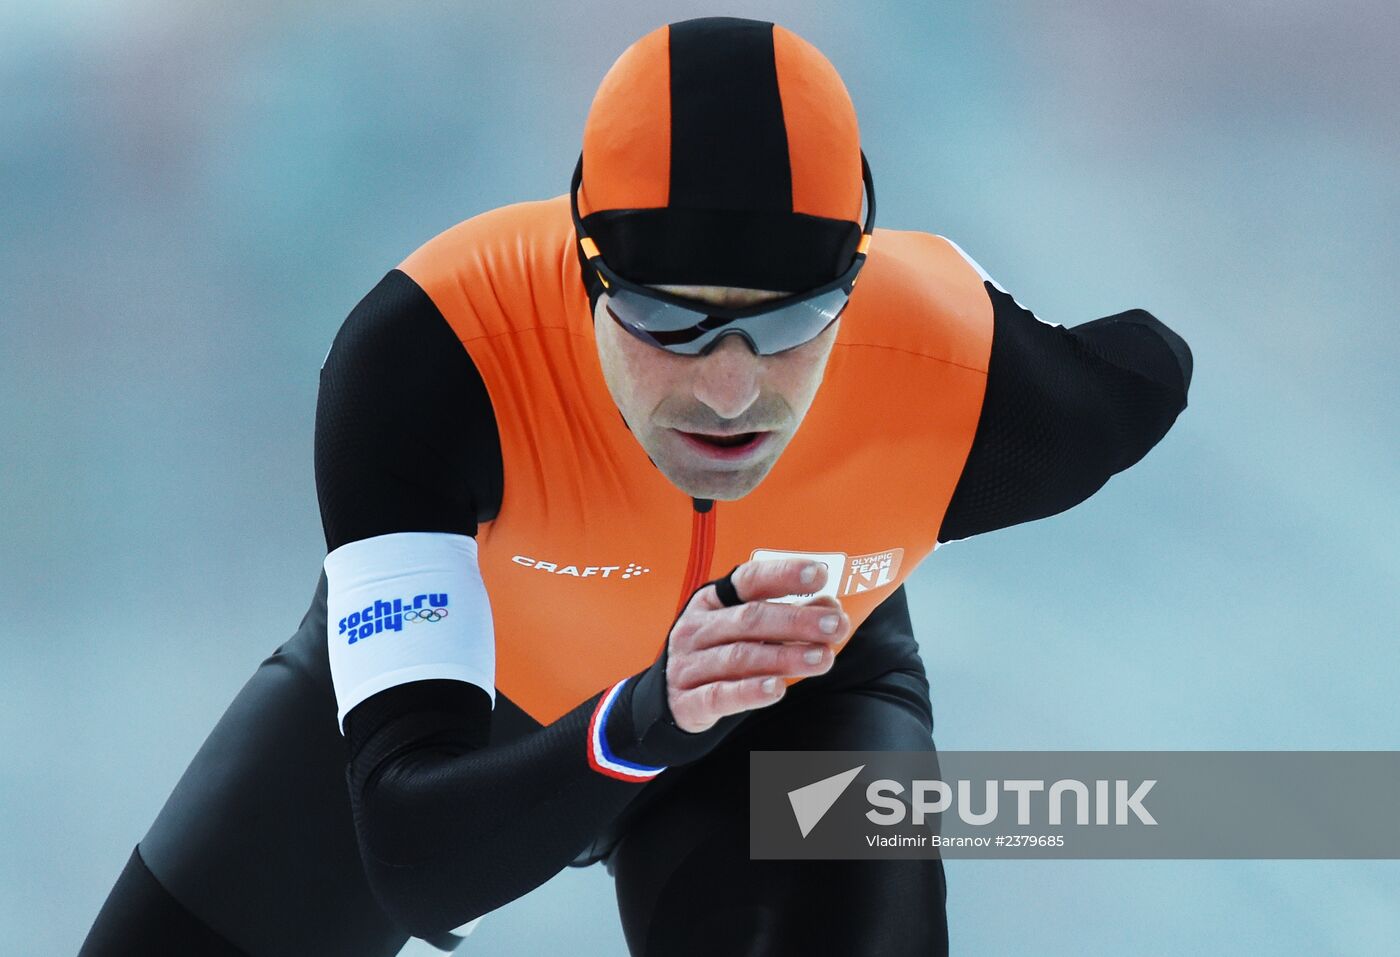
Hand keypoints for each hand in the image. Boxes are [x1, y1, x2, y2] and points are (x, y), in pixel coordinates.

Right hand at [665, 558, 850, 732]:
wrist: (672, 697)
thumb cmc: (718, 653)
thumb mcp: (747, 628)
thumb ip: (789, 615)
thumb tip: (829, 606)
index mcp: (713, 601)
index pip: (749, 580)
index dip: (783, 575)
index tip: (819, 574)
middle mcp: (698, 628)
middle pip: (750, 619)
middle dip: (797, 621)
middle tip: (836, 625)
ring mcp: (689, 664)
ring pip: (739, 657)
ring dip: (784, 657)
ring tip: (822, 658)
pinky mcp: (687, 702)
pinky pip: (719, 695)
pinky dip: (748, 692)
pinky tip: (776, 689)